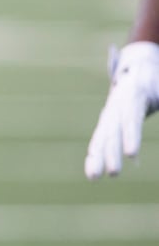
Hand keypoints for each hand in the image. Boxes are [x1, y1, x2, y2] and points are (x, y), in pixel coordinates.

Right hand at [84, 41, 158, 178]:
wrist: (137, 68)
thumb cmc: (154, 81)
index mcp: (134, 94)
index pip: (131, 118)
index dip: (131, 135)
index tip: (131, 154)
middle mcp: (116, 106)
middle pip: (112, 132)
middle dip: (110, 152)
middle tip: (114, 173)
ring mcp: (109, 115)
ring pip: (101, 138)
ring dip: (97, 158)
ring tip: (94, 178)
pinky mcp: (106, 123)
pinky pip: (98, 141)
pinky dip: (94, 156)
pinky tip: (92, 174)